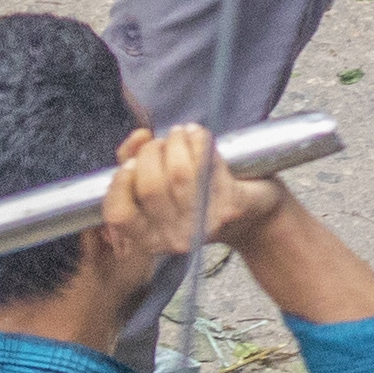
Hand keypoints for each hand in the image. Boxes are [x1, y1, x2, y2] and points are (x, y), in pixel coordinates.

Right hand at [97, 123, 295, 275]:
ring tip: (181, 134)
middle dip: (152, 153)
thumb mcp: (161, 187)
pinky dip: (198, 140)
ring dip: (176, 142)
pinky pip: (206, 164)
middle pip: (149, 187)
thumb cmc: (200, 197)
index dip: (120, 183)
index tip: (132, 163)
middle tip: (162, 142)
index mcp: (150, 237)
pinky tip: (198, 135)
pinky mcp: (229, 206)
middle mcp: (176, 238)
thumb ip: (136, 162)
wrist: (254, 216)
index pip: (119, 214)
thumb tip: (138, 138)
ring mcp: (204, 224)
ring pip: (178, 173)